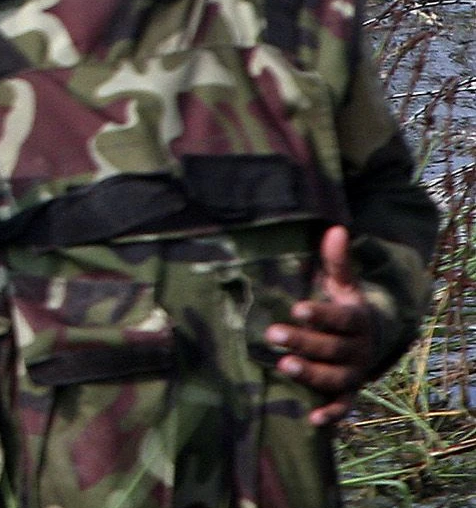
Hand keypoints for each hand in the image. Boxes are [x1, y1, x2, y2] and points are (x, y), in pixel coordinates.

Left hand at [270, 227, 387, 426]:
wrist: (373, 338)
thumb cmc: (346, 305)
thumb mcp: (343, 284)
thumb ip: (337, 261)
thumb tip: (336, 228)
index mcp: (358, 319)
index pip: (342, 318)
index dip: (322, 314)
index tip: (297, 308)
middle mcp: (360, 348)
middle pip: (334, 348)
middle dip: (305, 342)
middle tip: (273, 333)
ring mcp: (355, 372)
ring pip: (337, 376)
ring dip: (312, 373)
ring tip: (284, 365)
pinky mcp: (348, 391)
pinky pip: (344, 405)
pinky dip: (331, 413)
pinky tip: (313, 418)